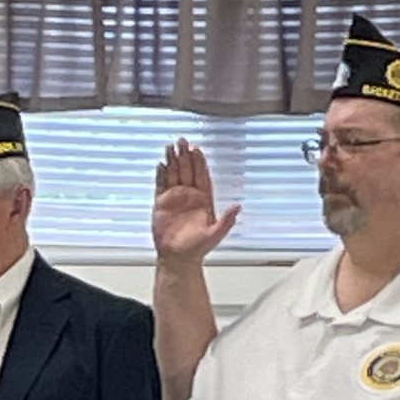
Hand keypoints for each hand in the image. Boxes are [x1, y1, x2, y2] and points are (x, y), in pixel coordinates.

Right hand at [153, 139, 239, 265]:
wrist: (178, 257)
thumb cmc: (197, 248)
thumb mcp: (216, 234)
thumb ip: (227, 220)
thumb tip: (238, 206)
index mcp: (203, 199)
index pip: (201, 175)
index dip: (199, 162)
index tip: (197, 150)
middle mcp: (189, 196)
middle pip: (187, 170)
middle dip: (185, 155)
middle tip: (182, 141)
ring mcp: (175, 198)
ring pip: (174, 174)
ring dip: (172, 160)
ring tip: (170, 147)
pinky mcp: (161, 204)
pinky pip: (161, 185)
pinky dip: (161, 175)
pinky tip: (161, 164)